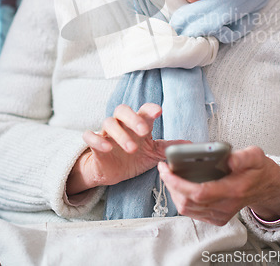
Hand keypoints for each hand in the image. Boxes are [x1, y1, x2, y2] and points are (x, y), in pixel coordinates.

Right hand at [66, 103, 185, 195]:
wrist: (112, 171)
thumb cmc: (134, 157)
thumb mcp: (153, 153)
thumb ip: (168, 148)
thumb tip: (189, 144)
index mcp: (138, 124)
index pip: (143, 110)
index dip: (150, 108)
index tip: (159, 111)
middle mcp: (122, 125)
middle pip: (123, 110)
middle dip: (133, 118)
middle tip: (144, 131)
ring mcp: (107, 133)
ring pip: (108, 122)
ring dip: (120, 134)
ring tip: (131, 148)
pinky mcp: (95, 145)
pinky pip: (90, 136)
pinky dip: (97, 139)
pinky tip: (107, 148)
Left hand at [158, 146, 279, 225]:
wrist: (268, 187)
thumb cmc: (259, 169)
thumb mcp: (255, 155)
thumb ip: (243, 157)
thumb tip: (229, 159)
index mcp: (232, 190)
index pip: (198, 192)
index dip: (178, 182)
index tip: (166, 169)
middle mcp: (225, 206)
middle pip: (188, 202)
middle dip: (170, 185)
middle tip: (164, 168)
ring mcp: (220, 214)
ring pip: (187, 209)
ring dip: (174, 192)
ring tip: (169, 175)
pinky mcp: (217, 217)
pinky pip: (193, 212)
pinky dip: (181, 199)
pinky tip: (179, 185)